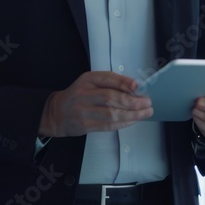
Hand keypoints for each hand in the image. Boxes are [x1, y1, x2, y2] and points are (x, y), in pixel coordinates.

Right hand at [38, 71, 152, 136]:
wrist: (57, 113)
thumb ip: (109, 83)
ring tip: (145, 113)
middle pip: (111, 97)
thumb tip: (134, 88)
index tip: (138, 86)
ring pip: (111, 113)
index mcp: (87, 79)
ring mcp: (83, 111)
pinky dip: (123, 123)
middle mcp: (84, 94)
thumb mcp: (90, 83)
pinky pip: (107, 125)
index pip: (107, 79)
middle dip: (132, 101)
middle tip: (147, 102)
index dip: (124, 82)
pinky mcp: (84, 125)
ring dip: (131, 114)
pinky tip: (133, 120)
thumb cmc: (79, 96)